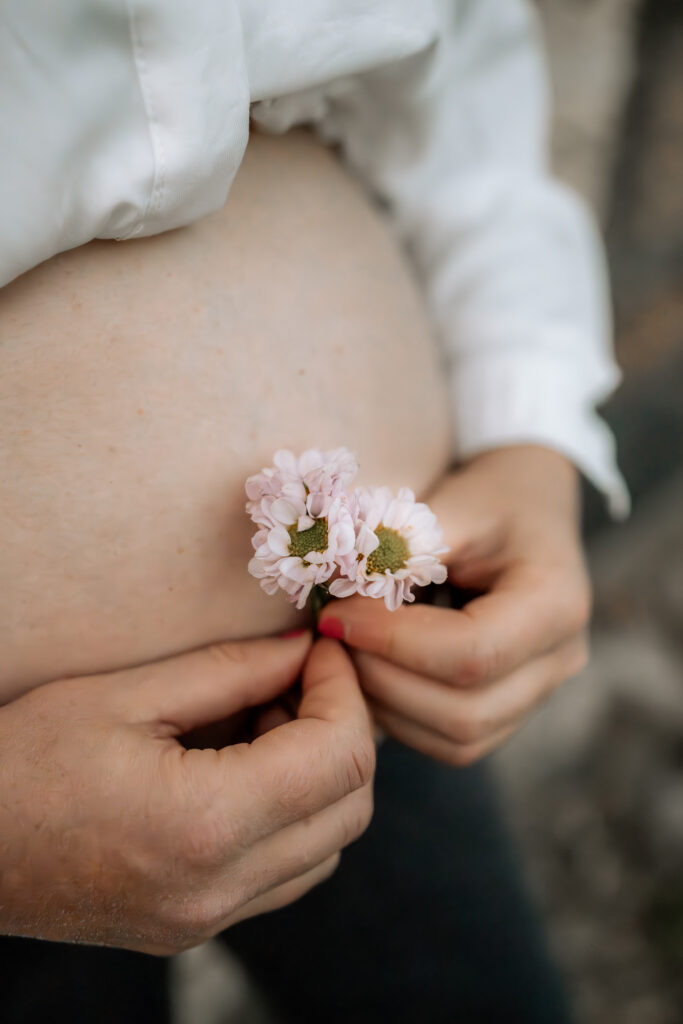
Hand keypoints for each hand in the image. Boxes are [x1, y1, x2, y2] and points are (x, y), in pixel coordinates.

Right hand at [0, 634, 373, 953]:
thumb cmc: (24, 762)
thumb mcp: (126, 695)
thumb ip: (230, 670)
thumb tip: (302, 649)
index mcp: (204, 824)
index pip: (338, 758)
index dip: (343, 691)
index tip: (320, 650)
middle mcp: (220, 887)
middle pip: (351, 808)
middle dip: (343, 728)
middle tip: (298, 678)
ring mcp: (211, 918)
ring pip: (330, 846)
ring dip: (322, 775)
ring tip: (265, 721)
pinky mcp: (199, 926)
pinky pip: (289, 872)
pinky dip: (295, 815)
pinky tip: (247, 769)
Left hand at [319, 446, 590, 765]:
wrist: (529, 507)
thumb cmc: (493, 497)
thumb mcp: (455, 502)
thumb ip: (405, 546)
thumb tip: (338, 586)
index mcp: (556, 604)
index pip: (470, 653)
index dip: (392, 642)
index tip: (334, 614)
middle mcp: (559, 660)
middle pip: (465, 712)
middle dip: (382, 679)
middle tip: (331, 636)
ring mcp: (540, 692)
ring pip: (458, 739)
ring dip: (386, 705)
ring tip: (346, 652)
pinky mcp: (512, 709)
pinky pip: (454, 742)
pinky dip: (402, 717)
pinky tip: (370, 671)